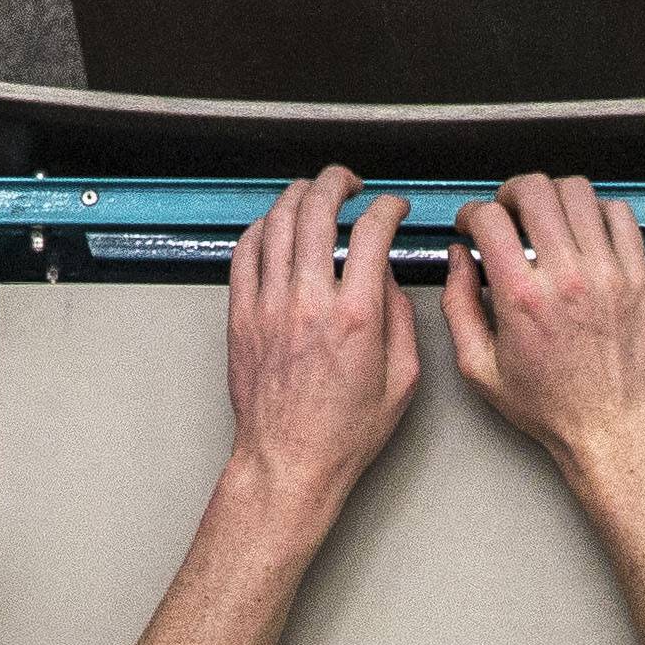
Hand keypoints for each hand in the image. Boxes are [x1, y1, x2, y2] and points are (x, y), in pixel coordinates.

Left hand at [212, 169, 418, 533]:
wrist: (289, 463)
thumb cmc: (343, 434)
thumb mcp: (402, 381)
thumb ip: (400, 320)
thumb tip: (385, 276)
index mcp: (356, 318)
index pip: (371, 233)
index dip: (388, 208)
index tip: (394, 209)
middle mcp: (309, 302)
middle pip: (318, 210)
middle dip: (338, 182)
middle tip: (349, 182)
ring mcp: (269, 305)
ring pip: (278, 221)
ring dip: (298, 195)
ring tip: (312, 194)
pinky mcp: (242, 315)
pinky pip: (246, 251)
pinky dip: (262, 226)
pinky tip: (275, 225)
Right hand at [444, 173, 644, 489]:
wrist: (612, 428)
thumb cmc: (554, 407)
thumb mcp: (481, 368)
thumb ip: (458, 307)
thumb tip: (457, 263)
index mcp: (523, 298)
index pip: (490, 218)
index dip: (472, 213)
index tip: (474, 224)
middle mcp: (568, 278)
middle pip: (535, 190)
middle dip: (511, 191)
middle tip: (508, 210)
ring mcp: (608, 273)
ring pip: (578, 192)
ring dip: (554, 195)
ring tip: (547, 217)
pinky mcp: (638, 277)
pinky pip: (620, 215)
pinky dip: (598, 210)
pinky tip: (586, 229)